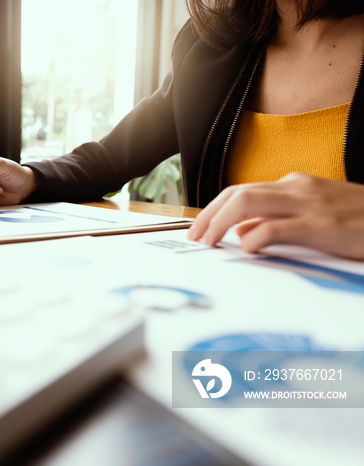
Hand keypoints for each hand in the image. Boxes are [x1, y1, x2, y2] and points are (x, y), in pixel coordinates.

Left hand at [187, 173, 363, 259]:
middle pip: (237, 193)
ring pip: (248, 201)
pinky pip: (276, 226)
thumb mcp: (314, 217)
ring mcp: (309, 203)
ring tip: (207, 243)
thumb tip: (242, 234)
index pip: (241, 191)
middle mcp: (297, 188)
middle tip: (194, 239)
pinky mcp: (322, 224)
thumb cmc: (359, 222)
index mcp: (294, 185)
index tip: (198, 230)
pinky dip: (254, 237)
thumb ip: (277, 221)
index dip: (213, 210)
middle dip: (208, 215)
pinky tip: (245, 250)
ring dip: (220, 222)